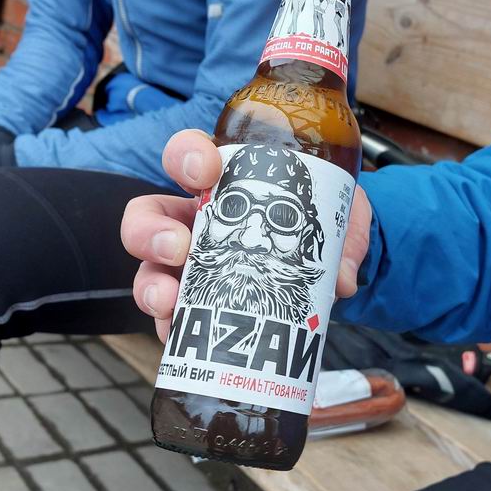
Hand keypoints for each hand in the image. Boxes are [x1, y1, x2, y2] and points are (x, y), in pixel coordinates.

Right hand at [121, 129, 371, 341]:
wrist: (326, 265)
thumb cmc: (319, 226)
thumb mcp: (339, 221)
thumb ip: (343, 241)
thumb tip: (341, 280)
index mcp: (225, 183)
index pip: (189, 155)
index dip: (187, 157)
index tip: (207, 173)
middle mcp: (195, 220)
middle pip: (147, 215)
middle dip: (151, 230)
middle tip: (178, 247)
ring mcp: (188, 264)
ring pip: (148, 268)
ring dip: (151, 284)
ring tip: (171, 300)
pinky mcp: (192, 302)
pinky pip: (167, 315)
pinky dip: (169, 326)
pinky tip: (177, 335)